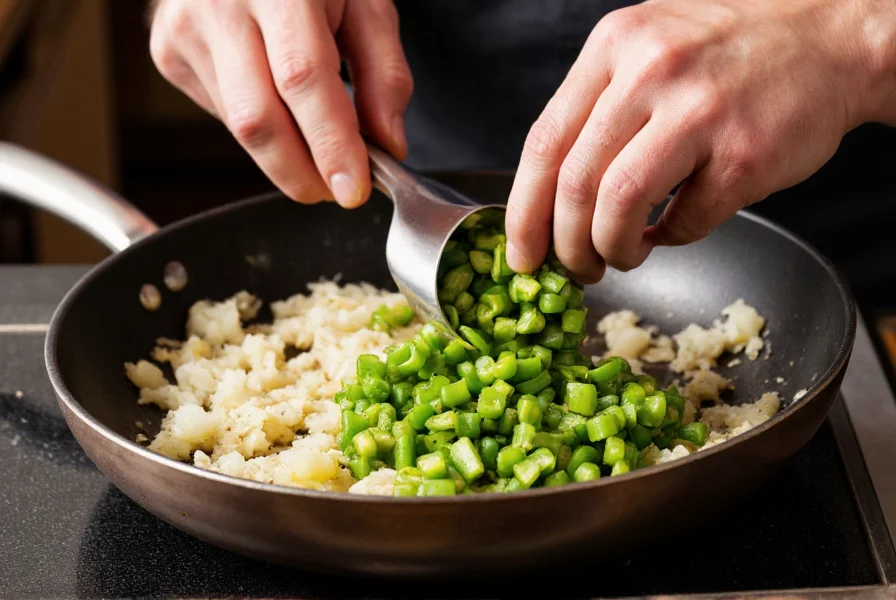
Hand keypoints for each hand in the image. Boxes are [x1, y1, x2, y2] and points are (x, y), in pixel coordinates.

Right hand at [149, 0, 412, 207]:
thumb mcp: (367, 6)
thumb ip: (385, 75)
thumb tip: (386, 146)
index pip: (302, 80)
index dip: (329, 144)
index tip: (353, 189)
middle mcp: (220, 5)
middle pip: (257, 120)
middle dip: (302, 173)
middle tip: (336, 189)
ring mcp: (184, 30)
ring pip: (239, 128)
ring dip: (286, 154)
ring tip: (315, 135)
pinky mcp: (167, 53)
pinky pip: (222, 118)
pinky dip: (260, 129)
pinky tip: (274, 100)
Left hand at [505, 0, 895, 281]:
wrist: (832, 41)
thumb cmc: (730, 55)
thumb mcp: (649, 49)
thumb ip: (597, 108)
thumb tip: (548, 197)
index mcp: (615, 46)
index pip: (543, 143)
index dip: (523, 212)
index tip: (521, 254)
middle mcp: (652, 71)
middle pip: (574, 184)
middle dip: (565, 245)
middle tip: (574, 267)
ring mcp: (700, 112)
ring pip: (617, 207)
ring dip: (611, 250)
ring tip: (621, 255)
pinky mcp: (744, 155)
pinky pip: (684, 223)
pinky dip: (670, 240)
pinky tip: (669, 230)